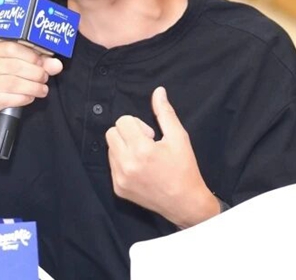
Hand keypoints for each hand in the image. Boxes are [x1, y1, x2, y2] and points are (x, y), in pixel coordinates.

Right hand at [0, 41, 62, 123]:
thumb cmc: (2, 83)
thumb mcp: (18, 69)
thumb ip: (38, 65)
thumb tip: (57, 65)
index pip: (11, 48)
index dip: (30, 56)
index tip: (42, 64)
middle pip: (13, 66)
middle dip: (35, 73)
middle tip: (44, 78)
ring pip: (11, 83)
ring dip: (32, 87)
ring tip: (42, 90)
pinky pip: (6, 99)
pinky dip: (23, 98)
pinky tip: (30, 98)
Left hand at [106, 86, 218, 227]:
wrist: (185, 203)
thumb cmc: (184, 168)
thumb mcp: (178, 137)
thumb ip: (165, 112)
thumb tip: (158, 91)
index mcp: (141, 150)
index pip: (122, 121)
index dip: (138, 124)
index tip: (151, 136)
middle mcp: (126, 165)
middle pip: (111, 132)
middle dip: (127, 133)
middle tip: (146, 144)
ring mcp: (120, 178)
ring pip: (110, 148)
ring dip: (123, 147)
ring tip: (143, 157)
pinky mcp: (118, 189)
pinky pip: (111, 164)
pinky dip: (122, 162)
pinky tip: (140, 169)